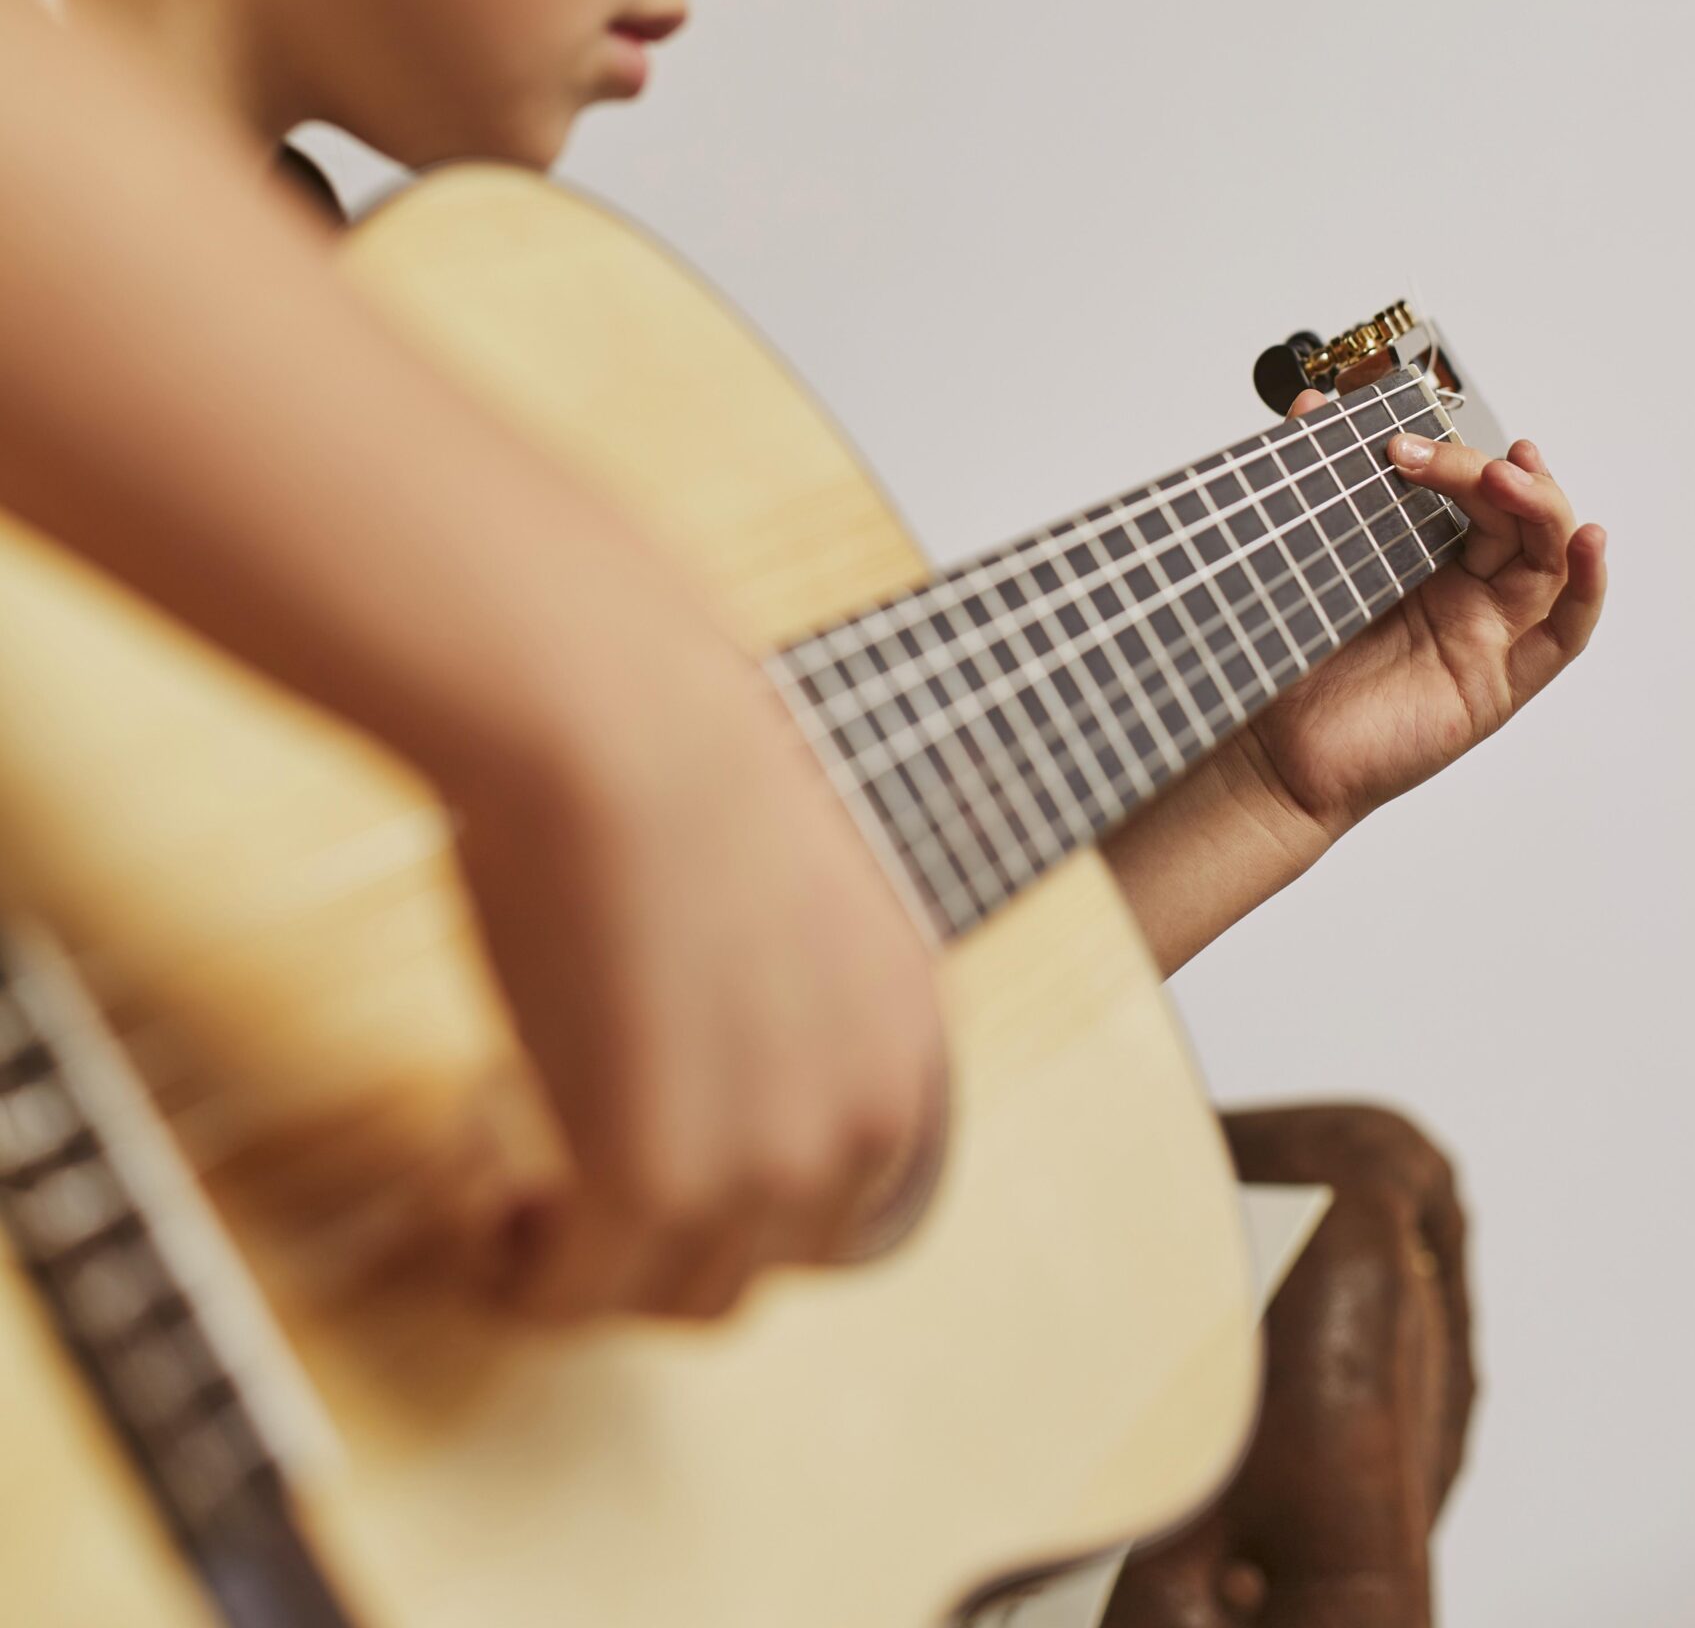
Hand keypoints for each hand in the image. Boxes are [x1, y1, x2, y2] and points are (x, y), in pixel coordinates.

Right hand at [446, 516, 947, 1324]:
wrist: (612, 719)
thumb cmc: (665, 753)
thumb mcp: (780, 878)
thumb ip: (777, 973)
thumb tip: (711, 1000)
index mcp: (908, 1039)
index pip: (838, 1196)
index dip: (725, 1185)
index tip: (634, 1135)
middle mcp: (864, 1119)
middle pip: (753, 1257)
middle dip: (647, 1232)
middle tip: (551, 1165)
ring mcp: (767, 1165)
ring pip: (667, 1293)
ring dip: (579, 1261)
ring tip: (500, 1182)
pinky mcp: (653, 1185)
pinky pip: (569, 1294)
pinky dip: (509, 1267)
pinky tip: (467, 1184)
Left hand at [1222, 393, 1607, 849]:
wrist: (1266, 753)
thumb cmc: (1286, 662)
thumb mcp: (1302, 558)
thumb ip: (1315, 483)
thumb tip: (1310, 403)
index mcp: (1425, 563)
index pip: (1473, 494)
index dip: (1464, 457)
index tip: (1412, 430)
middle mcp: (1465, 596)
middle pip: (1516, 517)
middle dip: (1491, 473)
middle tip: (1440, 456)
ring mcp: (1488, 638)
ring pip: (1551, 560)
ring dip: (1544, 507)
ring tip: (1510, 471)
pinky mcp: (1498, 685)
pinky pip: (1564, 633)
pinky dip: (1588, 586)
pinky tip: (1589, 542)